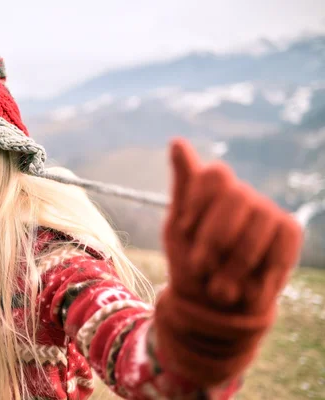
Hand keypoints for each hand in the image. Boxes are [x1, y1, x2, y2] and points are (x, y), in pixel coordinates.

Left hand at [154, 137, 302, 384]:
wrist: (212, 302)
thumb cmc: (190, 261)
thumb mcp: (176, 228)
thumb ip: (182, 186)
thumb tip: (177, 140)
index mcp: (211, 189)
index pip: (215, 174)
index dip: (199, 201)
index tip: (185, 229)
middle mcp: (240, 194)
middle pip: (236, 195)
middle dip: (214, 237)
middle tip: (201, 265)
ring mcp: (266, 210)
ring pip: (259, 222)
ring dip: (235, 262)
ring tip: (220, 284)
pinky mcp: (288, 230)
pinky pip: (281, 243)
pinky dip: (260, 270)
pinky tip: (246, 283)